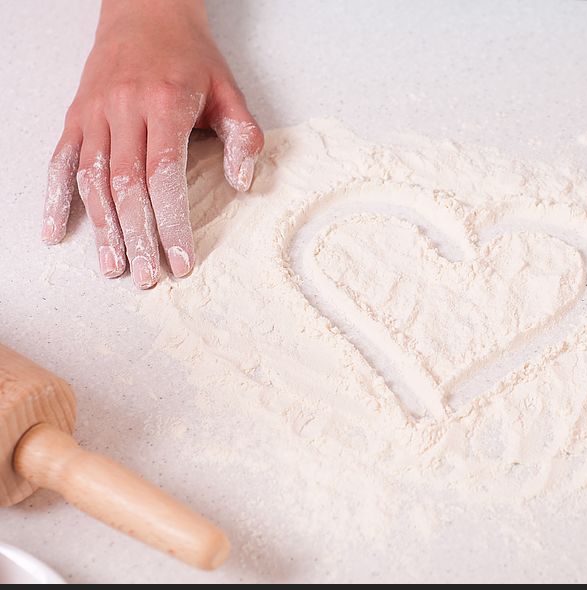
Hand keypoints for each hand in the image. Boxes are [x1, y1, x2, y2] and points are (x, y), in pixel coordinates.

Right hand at [42, 0, 263, 287]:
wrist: (146, 12)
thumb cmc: (191, 59)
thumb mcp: (230, 92)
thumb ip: (243, 138)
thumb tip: (242, 184)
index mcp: (164, 105)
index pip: (164, 176)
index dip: (171, 223)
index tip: (180, 261)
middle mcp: (123, 110)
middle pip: (125, 185)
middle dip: (137, 237)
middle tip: (146, 277)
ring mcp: (94, 113)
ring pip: (92, 179)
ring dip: (102, 228)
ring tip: (114, 267)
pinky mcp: (76, 116)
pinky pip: (60, 161)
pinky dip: (55, 198)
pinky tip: (55, 232)